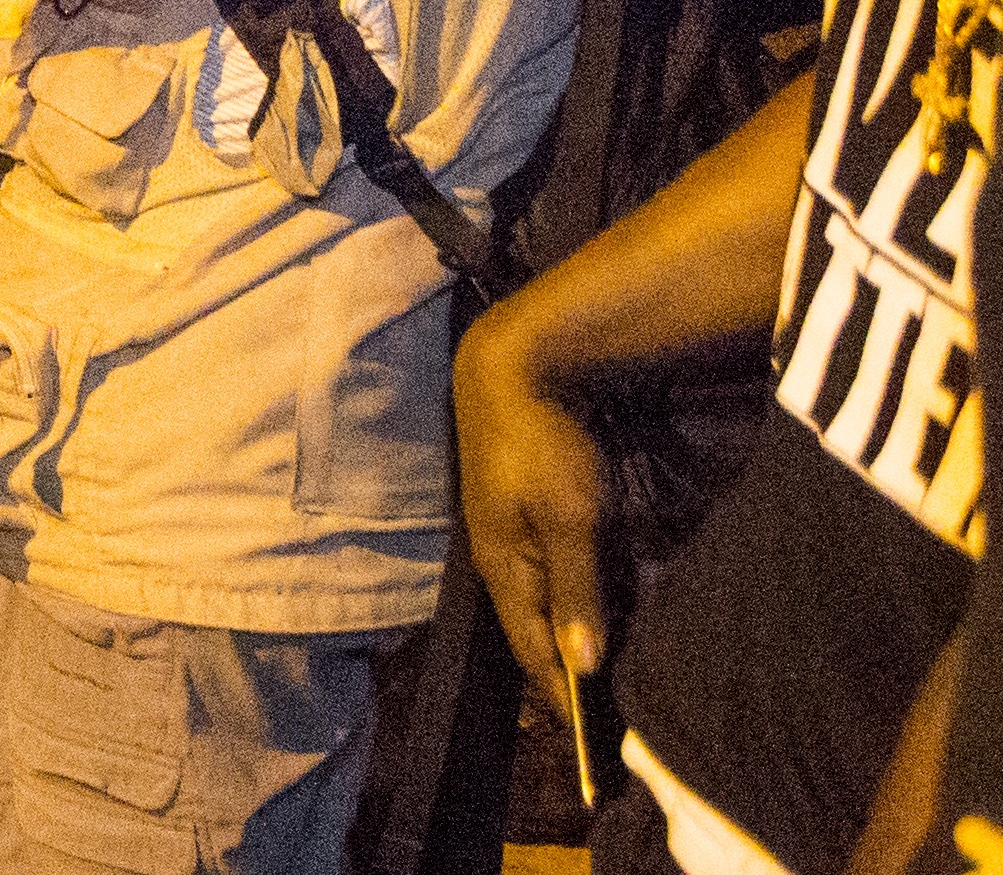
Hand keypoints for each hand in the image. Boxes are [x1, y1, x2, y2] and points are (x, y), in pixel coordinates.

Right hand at [454, 316, 615, 702]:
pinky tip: (598, 607)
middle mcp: (500, 558)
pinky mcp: (521, 513)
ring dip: (571, 635)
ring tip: (607, 671)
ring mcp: (508, 534)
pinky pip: (550, 573)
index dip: (562, 693)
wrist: (513, 369)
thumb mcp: (569, 519)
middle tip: (606, 715)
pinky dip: (574, 599)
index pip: (533, 649)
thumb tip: (584, 663)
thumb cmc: (541, 445)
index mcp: (503, 567)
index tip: (592, 739)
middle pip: (534, 630)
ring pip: (543, 601)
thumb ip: (576, 590)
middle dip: (565, 671)